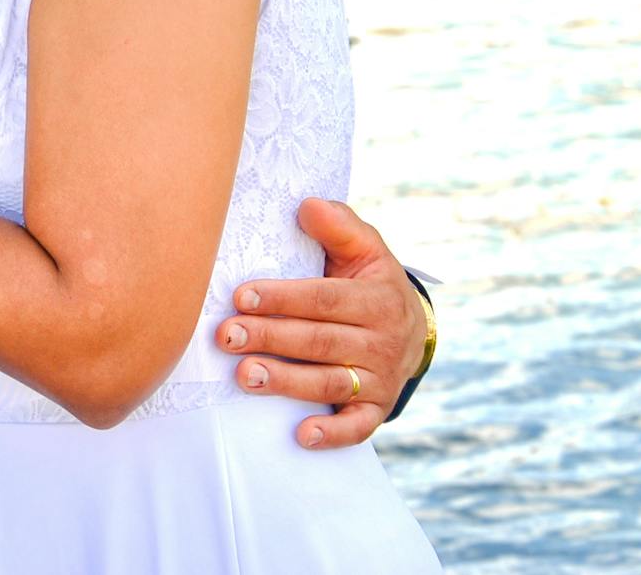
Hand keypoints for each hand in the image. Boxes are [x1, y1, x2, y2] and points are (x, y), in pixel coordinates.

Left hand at [216, 198, 425, 449]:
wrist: (414, 329)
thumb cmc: (371, 282)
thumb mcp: (366, 248)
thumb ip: (339, 225)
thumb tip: (306, 206)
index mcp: (377, 298)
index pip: (322, 299)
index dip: (281, 298)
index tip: (240, 296)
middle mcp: (382, 340)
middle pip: (318, 341)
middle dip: (269, 338)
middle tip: (225, 335)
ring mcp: (380, 379)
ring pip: (328, 382)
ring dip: (285, 382)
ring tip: (243, 376)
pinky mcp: (377, 408)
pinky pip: (357, 426)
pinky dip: (332, 434)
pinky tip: (302, 435)